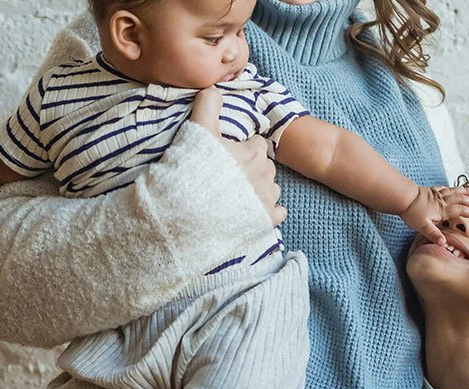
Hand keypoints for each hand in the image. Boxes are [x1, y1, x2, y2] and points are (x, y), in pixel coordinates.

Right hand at [189, 87, 285, 225]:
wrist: (191, 211)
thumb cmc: (195, 170)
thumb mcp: (199, 131)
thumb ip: (207, 106)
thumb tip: (214, 88)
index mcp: (253, 153)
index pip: (256, 144)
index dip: (243, 147)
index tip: (230, 154)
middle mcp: (265, 175)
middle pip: (265, 167)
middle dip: (253, 168)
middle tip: (232, 175)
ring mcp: (267, 199)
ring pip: (272, 189)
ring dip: (260, 189)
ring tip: (239, 194)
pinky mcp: (266, 220)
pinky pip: (278, 212)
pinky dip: (269, 211)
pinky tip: (253, 211)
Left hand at [399, 185, 468, 244]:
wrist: (403, 198)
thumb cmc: (412, 213)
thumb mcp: (423, 227)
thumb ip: (434, 235)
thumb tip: (443, 244)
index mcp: (442, 210)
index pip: (460, 211)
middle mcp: (442, 201)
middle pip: (461, 200)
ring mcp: (437, 194)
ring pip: (455, 191)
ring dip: (465, 192)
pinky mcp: (431, 190)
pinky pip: (445, 188)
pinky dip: (452, 188)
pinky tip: (454, 188)